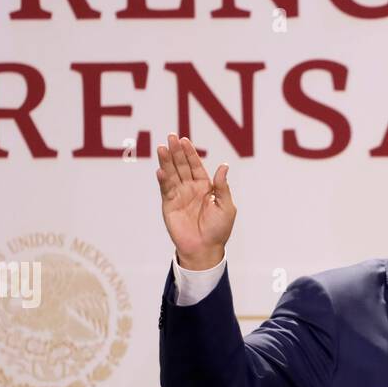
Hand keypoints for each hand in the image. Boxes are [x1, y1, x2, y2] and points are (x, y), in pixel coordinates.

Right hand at [156, 133, 235, 268]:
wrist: (205, 249)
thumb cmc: (218, 230)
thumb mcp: (226, 207)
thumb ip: (222, 187)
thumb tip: (223, 166)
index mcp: (205, 187)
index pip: (196, 166)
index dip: (190, 153)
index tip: (184, 140)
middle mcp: (190, 188)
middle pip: (182, 166)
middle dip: (176, 152)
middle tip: (171, 137)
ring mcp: (179, 195)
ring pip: (172, 174)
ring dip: (166, 161)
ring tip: (162, 148)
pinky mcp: (169, 205)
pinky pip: (165, 189)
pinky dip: (163, 179)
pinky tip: (160, 170)